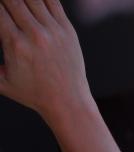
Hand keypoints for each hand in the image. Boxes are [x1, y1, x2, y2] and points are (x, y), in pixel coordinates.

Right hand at [0, 0, 91, 123]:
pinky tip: (32, 1)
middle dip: (4, 0)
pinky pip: (53, 2)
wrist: (67, 102)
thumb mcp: (1, 80)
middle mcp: (35, 35)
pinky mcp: (68, 31)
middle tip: (4, 5)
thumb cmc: (32, 93)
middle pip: (12, 0)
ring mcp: (53, 31)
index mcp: (15, 44)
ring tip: (14, 4)